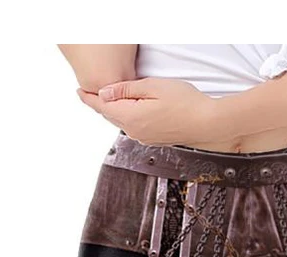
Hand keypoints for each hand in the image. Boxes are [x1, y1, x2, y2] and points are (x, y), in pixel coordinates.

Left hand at [77, 77, 235, 148]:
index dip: (89, 98)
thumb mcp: (152, 87)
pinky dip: (125, 117)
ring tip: (106, 100)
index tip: (79, 91)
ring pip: (121, 121)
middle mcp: (134, 131)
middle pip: (109, 115)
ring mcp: (144, 137)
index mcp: (131, 117)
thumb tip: (105, 93)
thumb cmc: (185, 102)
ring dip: (112, 110)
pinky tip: (127, 110)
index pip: (102, 106)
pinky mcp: (153, 139)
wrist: (206, 123)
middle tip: (89, 93)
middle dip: (98, 104)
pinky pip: (132, 126)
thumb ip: (126, 90)